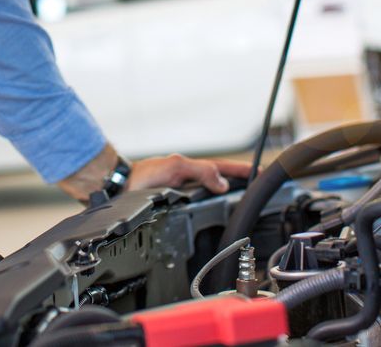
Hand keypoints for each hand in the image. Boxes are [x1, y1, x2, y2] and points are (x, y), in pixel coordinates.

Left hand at [125, 154, 255, 194]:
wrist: (121, 188)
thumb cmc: (143, 177)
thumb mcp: (175, 167)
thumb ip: (201, 171)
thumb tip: (223, 183)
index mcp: (191, 168)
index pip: (222, 168)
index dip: (241, 170)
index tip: (259, 172)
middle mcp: (188, 178)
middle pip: (219, 179)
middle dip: (238, 182)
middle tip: (256, 186)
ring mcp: (181, 190)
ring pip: (210, 192)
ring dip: (226, 194)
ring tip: (242, 199)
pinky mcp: (174, 202)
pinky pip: (198, 203)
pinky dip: (210, 205)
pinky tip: (213, 212)